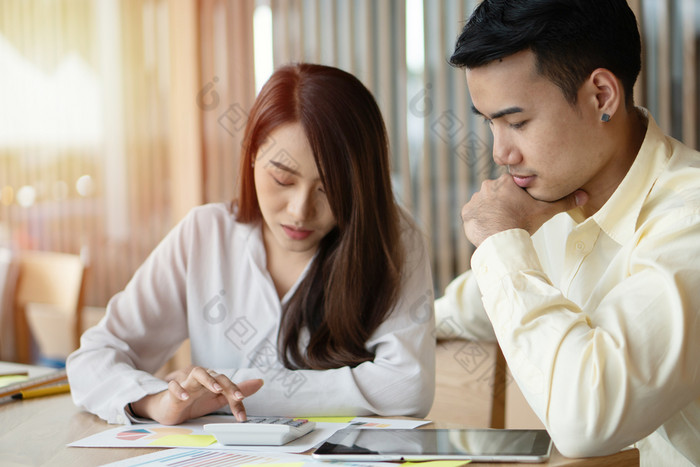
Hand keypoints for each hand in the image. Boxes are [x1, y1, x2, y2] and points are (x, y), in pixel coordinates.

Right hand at [130, 366, 263, 424]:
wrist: (169, 408)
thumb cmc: (194, 400)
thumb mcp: (218, 399)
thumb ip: (236, 391)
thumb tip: (259, 382)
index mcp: (213, 381)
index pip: (229, 385)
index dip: (237, 397)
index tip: (242, 415)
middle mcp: (202, 379)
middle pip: (217, 376)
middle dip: (229, 386)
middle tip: (238, 397)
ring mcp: (187, 383)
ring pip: (197, 373)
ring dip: (208, 380)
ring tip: (216, 389)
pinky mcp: (172, 391)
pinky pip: (174, 386)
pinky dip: (179, 390)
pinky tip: (185, 397)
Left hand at [462, 174, 587, 246]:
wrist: (501, 240)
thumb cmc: (523, 223)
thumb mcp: (546, 211)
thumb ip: (564, 202)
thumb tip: (584, 196)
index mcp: (506, 181)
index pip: (512, 185)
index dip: (517, 197)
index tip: (520, 208)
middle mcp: (488, 186)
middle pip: (497, 193)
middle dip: (502, 203)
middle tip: (511, 217)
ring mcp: (475, 199)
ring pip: (484, 203)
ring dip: (489, 211)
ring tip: (499, 224)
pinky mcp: (466, 212)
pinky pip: (472, 214)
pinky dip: (478, 220)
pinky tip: (488, 228)